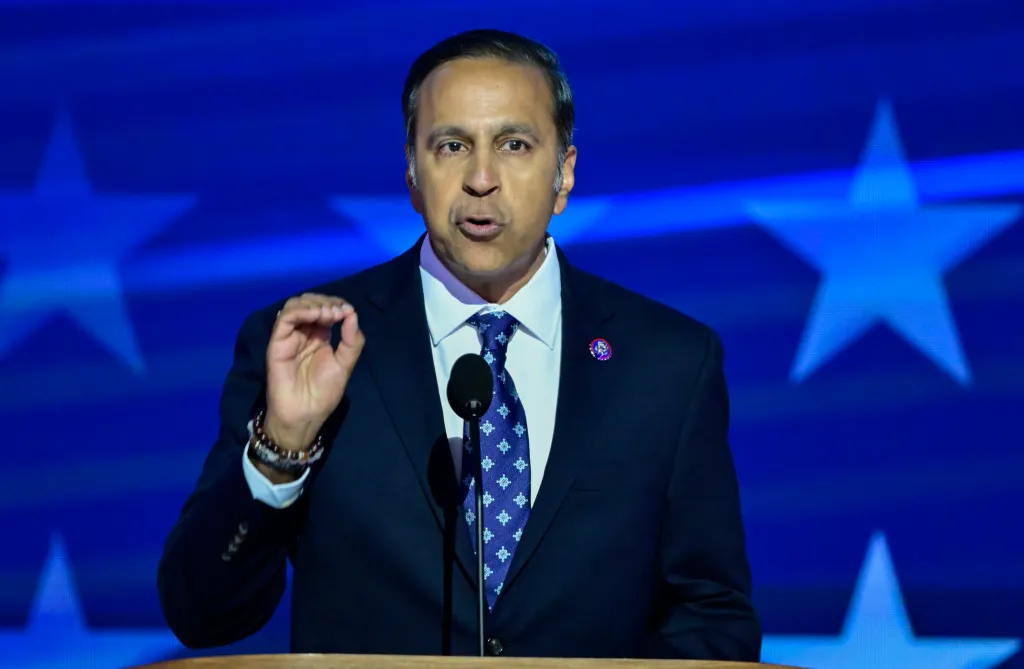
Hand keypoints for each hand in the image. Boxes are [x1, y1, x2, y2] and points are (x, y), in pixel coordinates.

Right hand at [263, 293, 364, 450]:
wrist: (305, 414)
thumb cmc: (323, 393)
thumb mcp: (345, 364)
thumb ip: (351, 341)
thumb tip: (352, 314)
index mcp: (319, 336)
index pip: (324, 309)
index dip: (336, 304)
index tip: (347, 311)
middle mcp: (303, 333)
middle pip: (310, 303)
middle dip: (326, 301)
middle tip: (338, 311)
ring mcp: (289, 336)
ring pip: (295, 305)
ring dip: (314, 303)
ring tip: (328, 313)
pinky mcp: (277, 342)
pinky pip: (284, 318)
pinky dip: (300, 310)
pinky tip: (316, 315)